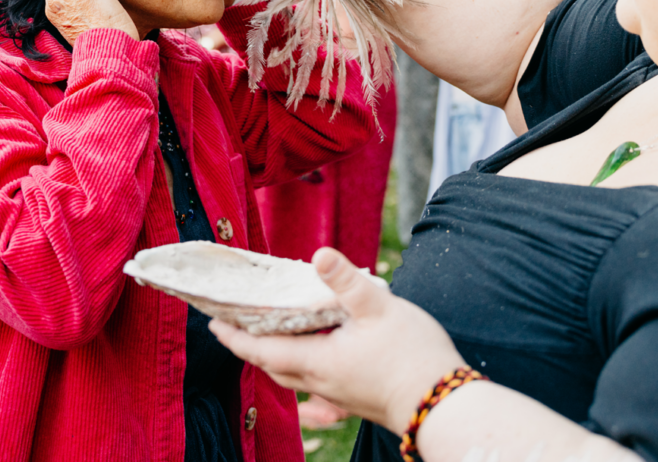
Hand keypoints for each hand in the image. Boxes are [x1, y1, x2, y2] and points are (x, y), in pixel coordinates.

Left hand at [209, 247, 463, 433]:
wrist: (443, 405)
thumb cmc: (411, 356)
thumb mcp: (379, 308)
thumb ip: (346, 281)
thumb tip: (318, 254)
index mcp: (318, 362)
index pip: (263, 350)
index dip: (236, 338)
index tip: (214, 325)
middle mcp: (321, 384)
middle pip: (274, 366)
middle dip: (249, 347)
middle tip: (233, 327)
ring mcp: (339, 396)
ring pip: (295, 378)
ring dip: (275, 358)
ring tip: (268, 338)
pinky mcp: (357, 401)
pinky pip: (318, 392)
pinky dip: (304, 378)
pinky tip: (313, 379)